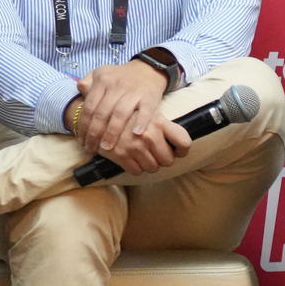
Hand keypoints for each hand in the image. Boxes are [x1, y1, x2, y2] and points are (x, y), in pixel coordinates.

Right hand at [74, 105, 191, 175]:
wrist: (100, 115)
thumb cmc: (130, 116)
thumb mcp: (150, 114)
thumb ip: (165, 127)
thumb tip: (182, 144)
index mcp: (159, 122)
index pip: (184, 142)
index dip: (182, 150)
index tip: (177, 151)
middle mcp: (149, 135)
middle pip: (168, 160)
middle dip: (163, 160)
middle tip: (156, 154)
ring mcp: (135, 146)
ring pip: (153, 168)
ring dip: (149, 165)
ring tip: (142, 155)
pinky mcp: (121, 155)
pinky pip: (137, 171)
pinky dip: (136, 168)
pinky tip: (132, 159)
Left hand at [76, 58, 171, 153]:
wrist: (149, 69)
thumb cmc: (122, 76)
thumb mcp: (102, 72)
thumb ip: (88, 81)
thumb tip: (80, 90)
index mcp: (103, 81)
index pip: (90, 106)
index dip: (84, 124)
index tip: (81, 139)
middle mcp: (117, 87)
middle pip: (103, 113)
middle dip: (95, 132)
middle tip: (91, 147)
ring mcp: (134, 92)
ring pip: (120, 114)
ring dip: (112, 132)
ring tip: (107, 147)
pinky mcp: (150, 98)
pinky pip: (146, 111)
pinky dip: (141, 122)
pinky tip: (136, 134)